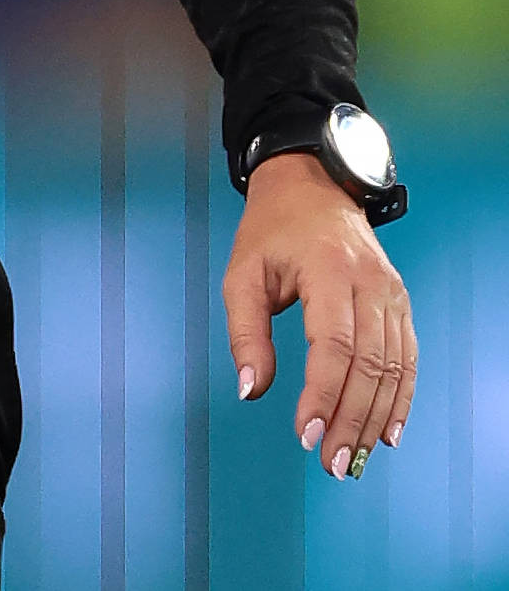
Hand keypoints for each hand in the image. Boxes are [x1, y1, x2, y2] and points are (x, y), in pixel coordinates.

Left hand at [225, 152, 413, 480]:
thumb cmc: (272, 230)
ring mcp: (391, 295)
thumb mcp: (242, 273)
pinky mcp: (400, 305)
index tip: (306, 434)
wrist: (314, 188)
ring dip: (375, 419)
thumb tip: (250, 389)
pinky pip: (407, 360)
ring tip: (354, 457)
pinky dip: (401, 399)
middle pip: (368, 366)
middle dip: (350, 420)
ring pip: (392, 369)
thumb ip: (245, 332)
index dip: (322, 395)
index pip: (331, 346)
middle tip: (331, 462)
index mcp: (328, 271)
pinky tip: (388, 431)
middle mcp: (369, 285)